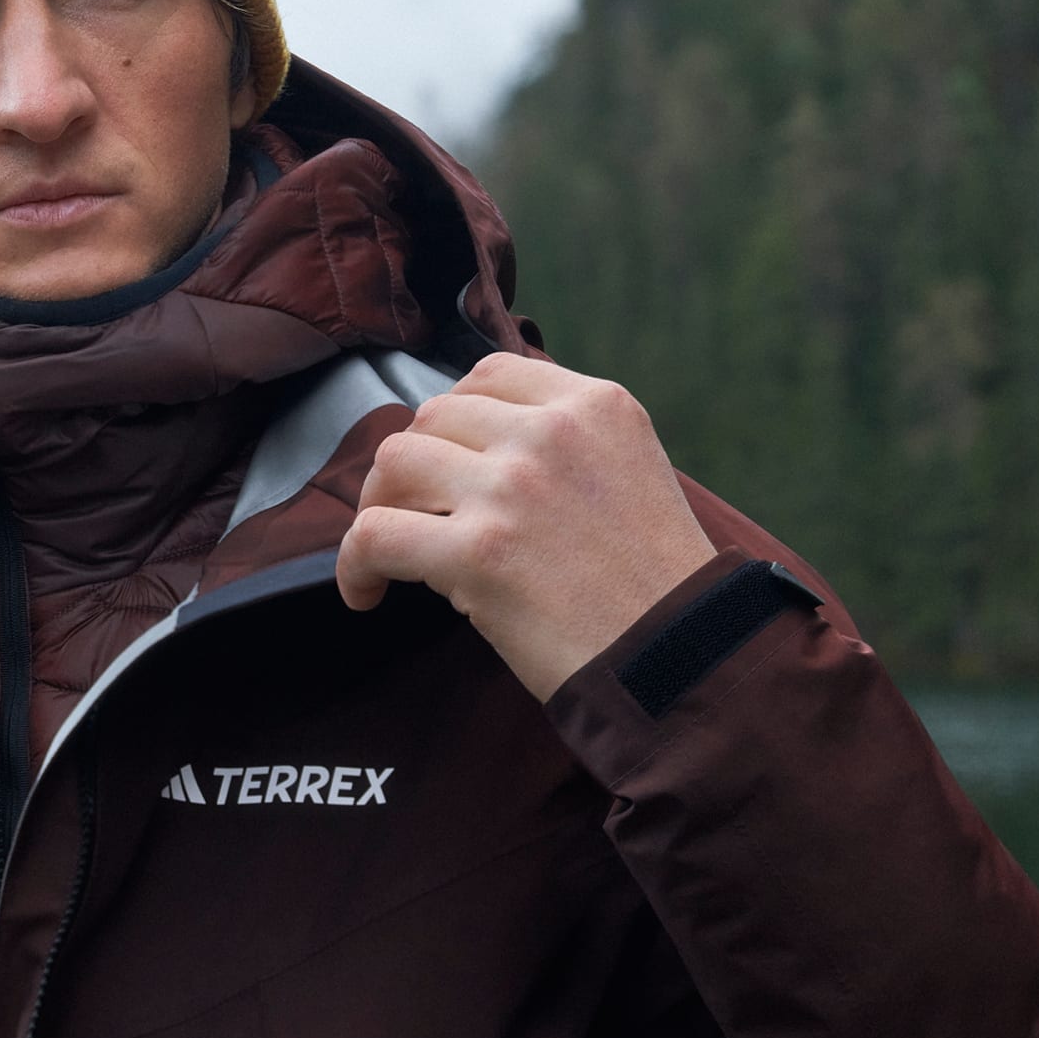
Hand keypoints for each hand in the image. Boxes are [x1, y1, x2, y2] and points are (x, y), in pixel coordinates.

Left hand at [336, 354, 716, 699]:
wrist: (682, 663)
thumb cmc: (656, 590)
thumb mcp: (631, 477)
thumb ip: (566, 448)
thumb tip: (474, 452)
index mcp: (596, 406)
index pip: (489, 374)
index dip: (453, 419)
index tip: (447, 462)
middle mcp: (552, 432)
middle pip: (434, 416)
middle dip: (412, 467)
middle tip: (411, 517)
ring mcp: (512, 486)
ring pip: (395, 461)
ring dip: (378, 505)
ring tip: (388, 551)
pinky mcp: (478, 551)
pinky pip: (374, 535)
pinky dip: (356, 564)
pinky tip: (366, 594)